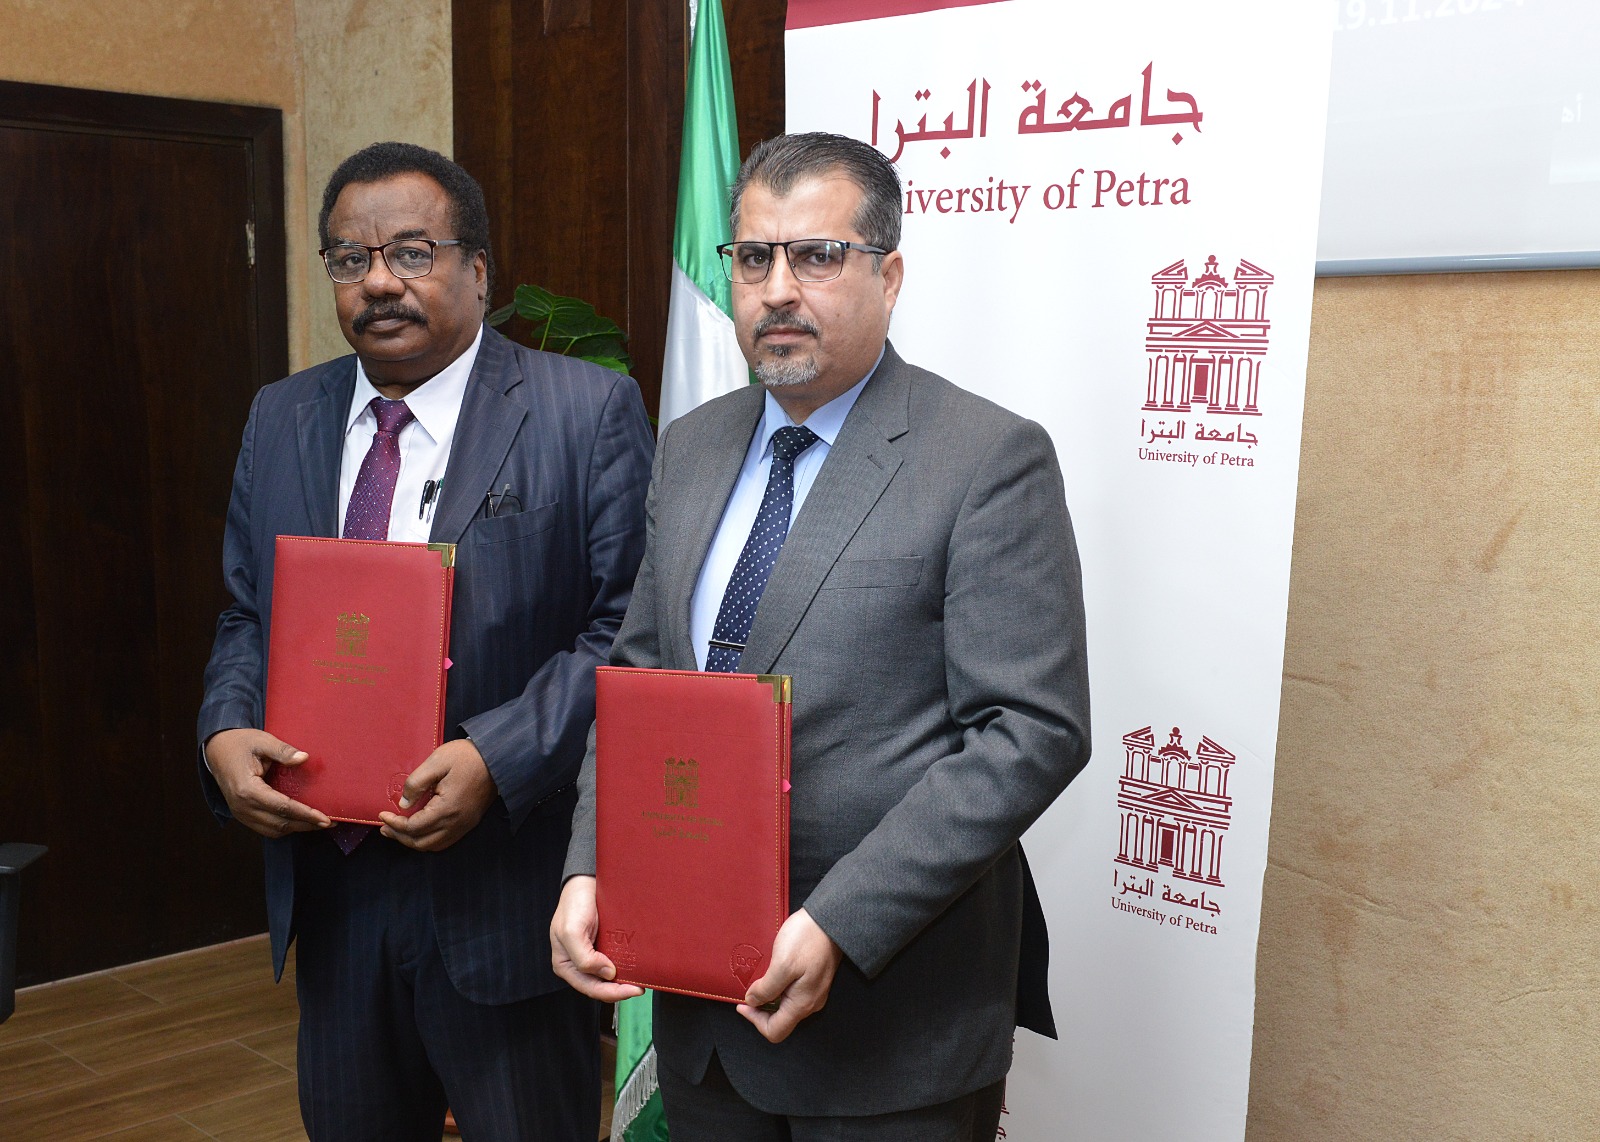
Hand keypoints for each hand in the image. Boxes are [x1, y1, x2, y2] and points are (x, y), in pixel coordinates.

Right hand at [204, 728, 331, 837]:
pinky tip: (299, 820)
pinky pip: (265, 828)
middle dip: (306, 825)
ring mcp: (240, 813)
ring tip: (317, 823)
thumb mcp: (262, 741)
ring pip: (273, 830)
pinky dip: (284, 827)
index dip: (306, 814)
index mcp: (247, 789)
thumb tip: (304, 758)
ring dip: (296, 828)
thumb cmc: (240, 743)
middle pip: (280, 823)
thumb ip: (283, 751)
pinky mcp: (242, 814)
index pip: (283, 807)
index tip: (326, 819)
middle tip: (330, 823)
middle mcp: (242, 806)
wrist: (217, 749)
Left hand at [377, 738, 496, 851]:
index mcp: (447, 809)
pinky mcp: (469, 822)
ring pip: (433, 845)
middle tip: (385, 827)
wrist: (498, 758)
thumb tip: (403, 804)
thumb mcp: (437, 761)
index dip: (394, 823)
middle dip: (400, 836)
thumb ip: (416, 783)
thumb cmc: (467, 756)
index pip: (413, 827)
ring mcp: (465, 825)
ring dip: (413, 841)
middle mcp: (456, 823)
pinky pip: (445, 841)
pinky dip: (428, 840)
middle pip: (421, 842)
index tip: (382, 814)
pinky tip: (420, 830)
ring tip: (398, 831)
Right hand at [550, 876, 645, 1002]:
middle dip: (620, 990)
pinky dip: (627, 966)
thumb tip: (607, 974)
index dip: (611, 993)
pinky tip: (637, 965)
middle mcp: (578, 964)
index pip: (590, 988)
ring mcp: (592, 955)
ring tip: (641, 978)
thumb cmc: (574, 903)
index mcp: (565, 965)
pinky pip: (616, 961)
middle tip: (640, 987)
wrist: (586, 881)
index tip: (632, 989)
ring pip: (609, 977)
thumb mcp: (571, 931)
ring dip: (625, 980)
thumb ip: (583, 958)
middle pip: (601, 986)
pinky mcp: (604, 945)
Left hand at [736, 908, 843, 1042]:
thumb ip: (766, 988)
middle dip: (760, 1008)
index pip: (775, 1031)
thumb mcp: (782, 964)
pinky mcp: (813, 979)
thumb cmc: (807, 939)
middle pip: (780, 1020)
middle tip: (748, 989)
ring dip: (768, 996)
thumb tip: (752, 1001)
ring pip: (785, 1006)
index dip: (755, 1021)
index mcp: (802, 1004)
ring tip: (757, 978)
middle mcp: (810, 1003)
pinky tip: (771, 971)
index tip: (743, 1003)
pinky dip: (777, 987)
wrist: (830, 919)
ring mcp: (813, 991)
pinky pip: (791, 992)